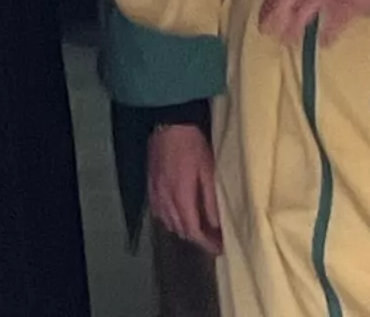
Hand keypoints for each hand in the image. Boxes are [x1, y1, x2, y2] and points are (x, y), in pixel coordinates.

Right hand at [146, 121, 223, 253]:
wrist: (168, 122)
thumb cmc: (193, 144)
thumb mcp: (208, 170)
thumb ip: (211, 200)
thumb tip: (216, 225)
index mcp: (181, 197)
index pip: (193, 231)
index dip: (206, 243)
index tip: (219, 248)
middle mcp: (165, 199)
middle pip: (180, 229)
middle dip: (197, 237)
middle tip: (213, 237)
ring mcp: (155, 192)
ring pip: (167, 222)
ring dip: (183, 229)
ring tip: (199, 227)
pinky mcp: (150, 183)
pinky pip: (158, 211)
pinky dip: (169, 219)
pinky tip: (177, 214)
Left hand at [259, 0, 369, 42]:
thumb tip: (288, 9)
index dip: (270, 2)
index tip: (262, 21)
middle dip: (277, 14)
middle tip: (268, 33)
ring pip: (308, 5)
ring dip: (297, 25)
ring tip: (290, 41)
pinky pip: (337, 18)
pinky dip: (329, 32)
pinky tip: (324, 43)